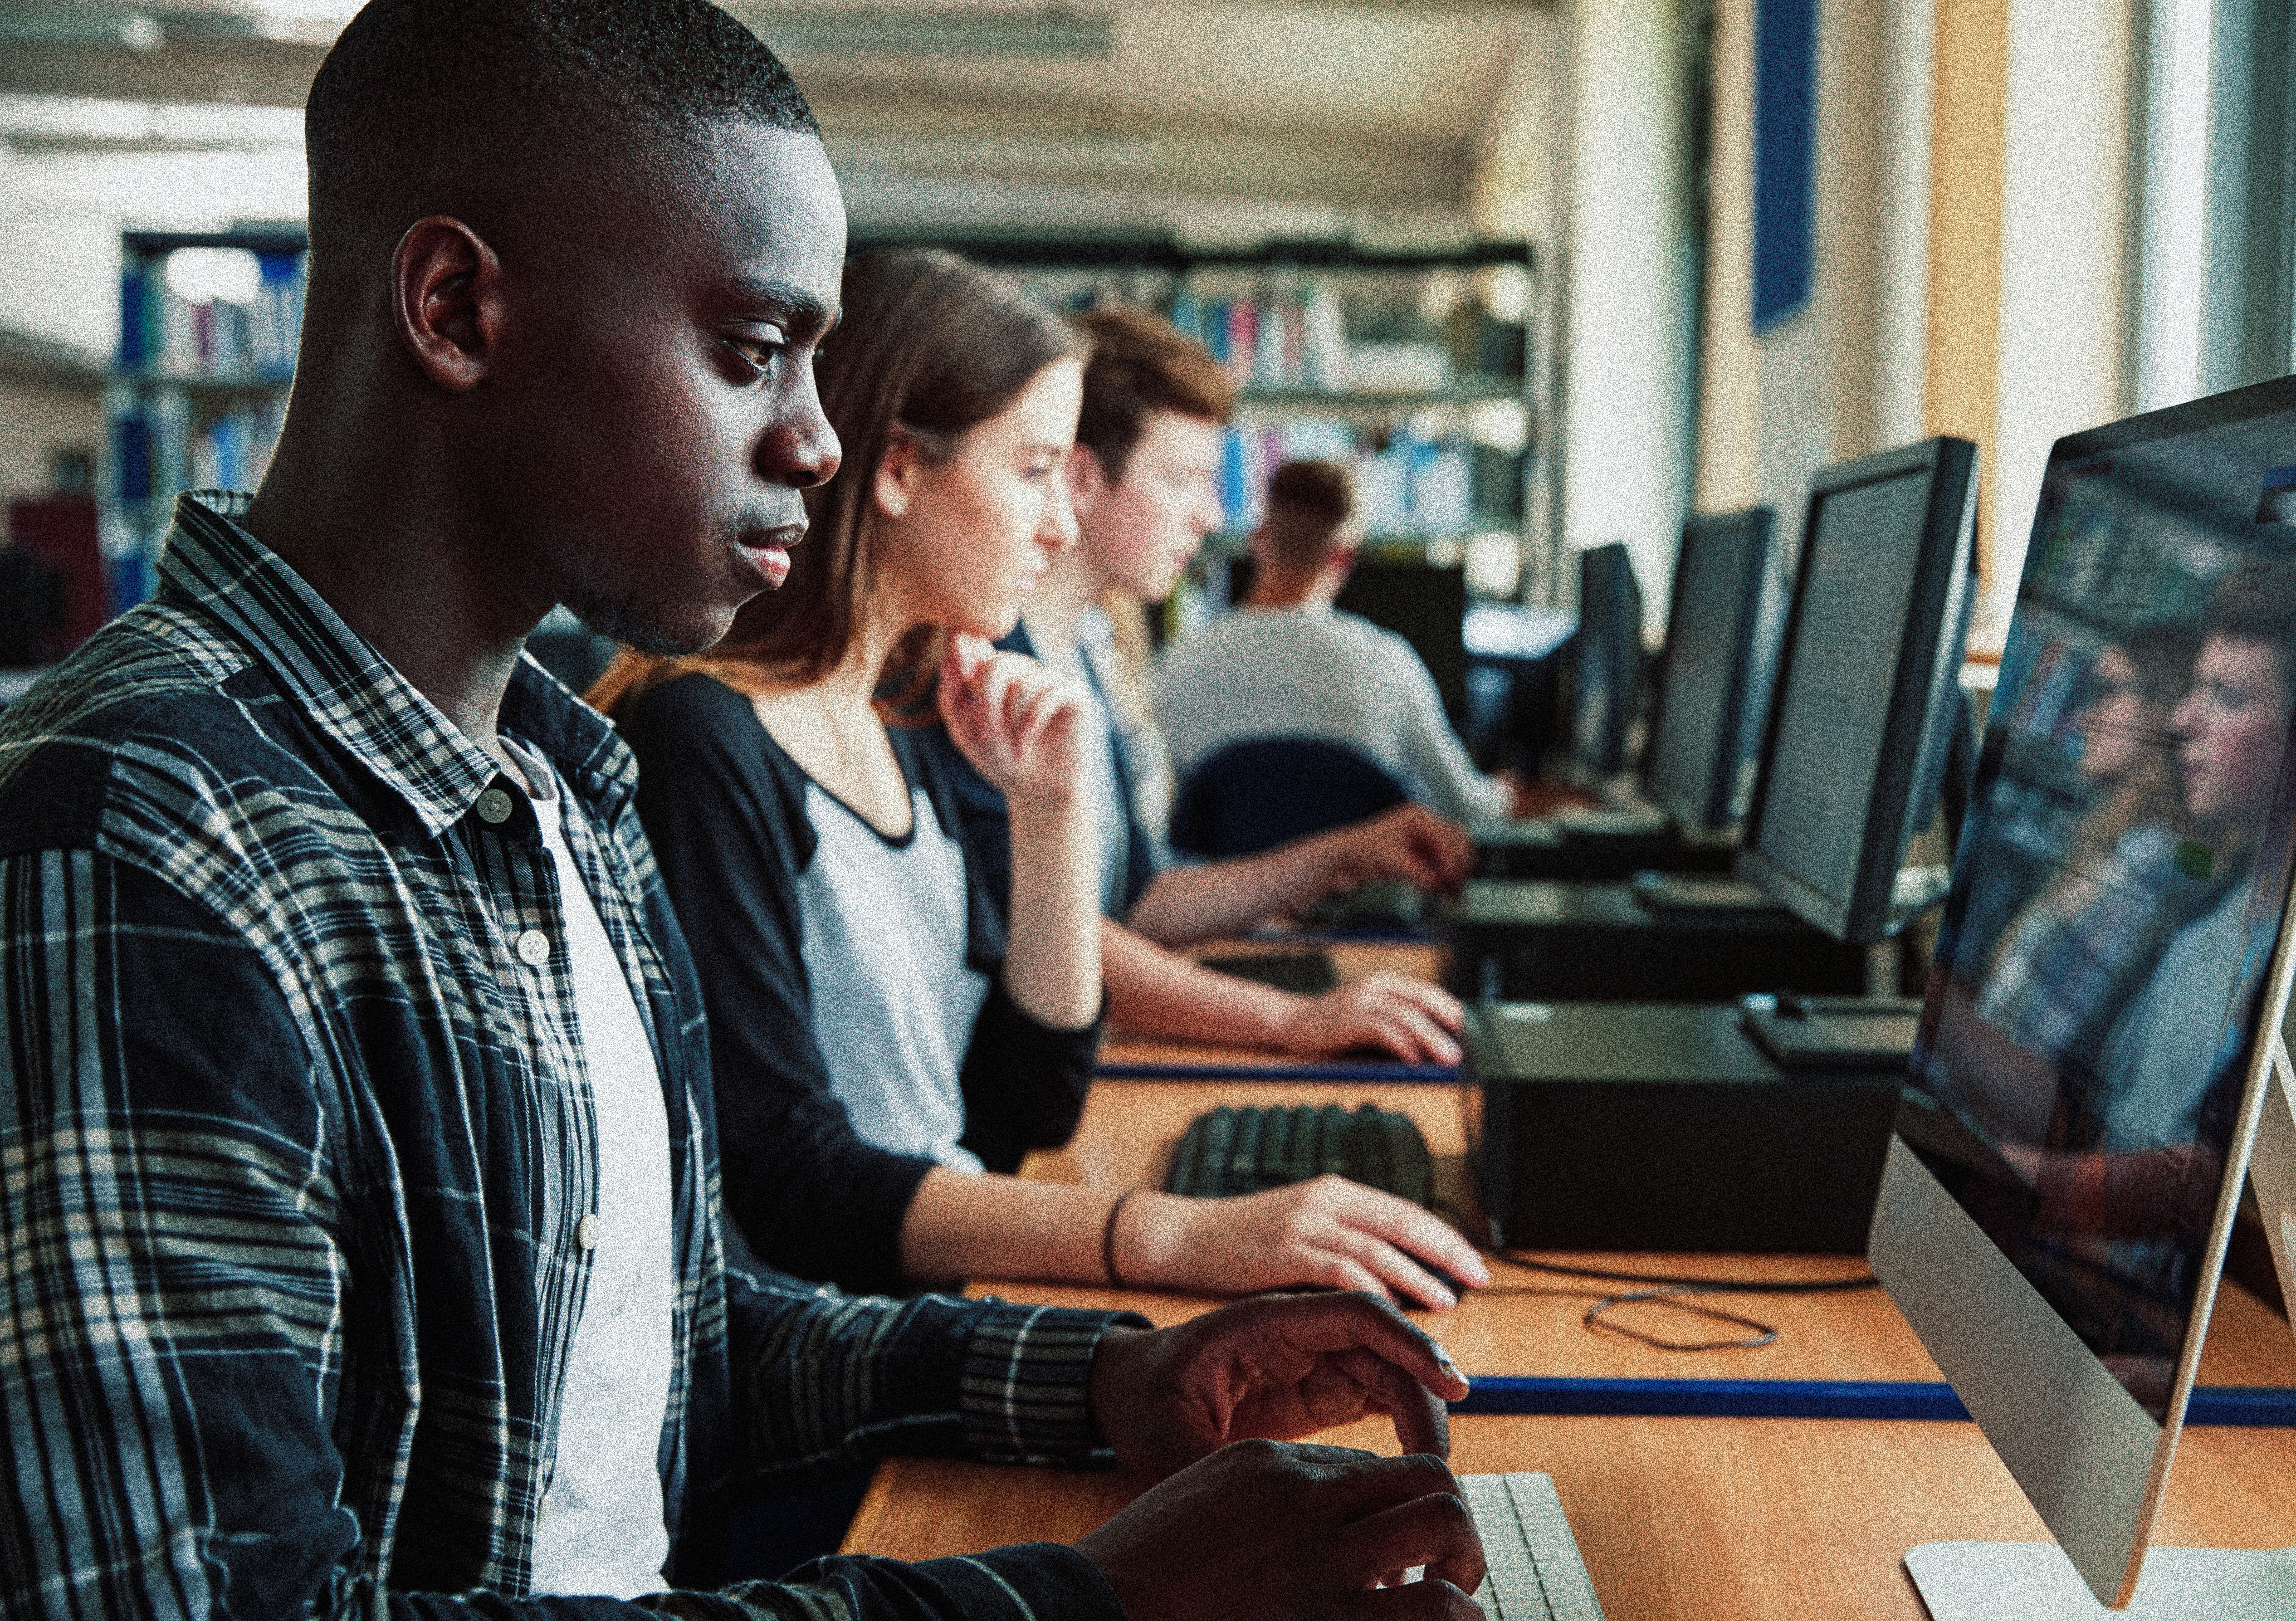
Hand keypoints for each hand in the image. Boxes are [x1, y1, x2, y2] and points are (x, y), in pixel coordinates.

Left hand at [937, 633, 1084, 805]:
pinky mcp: (1073, 693)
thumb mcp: (965, 735)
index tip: (959, 666)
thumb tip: (946, 663)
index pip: (975, 645)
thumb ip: (951, 700)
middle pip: (999, 664)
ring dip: (1013, 722)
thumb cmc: (1001, 760)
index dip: (964, 647)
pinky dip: (1033, 723)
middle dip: (987, 699)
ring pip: (1024, 685)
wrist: (1037, 790)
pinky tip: (1026, 746)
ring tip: (1014, 750)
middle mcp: (1021, 671)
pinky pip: (1050, 695)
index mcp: (992, 675)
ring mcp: (1048, 680)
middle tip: (985, 733)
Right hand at [1076, 1441, 1484, 1620]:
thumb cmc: (1151, 1564)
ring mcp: (1320, 1562)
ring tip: (1449, 1597)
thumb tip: (1346, 1499)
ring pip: (1445, 1526)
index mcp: (1276, 1465)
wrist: (1103, 1610)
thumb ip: (1276, 1491)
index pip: (1379, 1466)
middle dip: (1454, 1522)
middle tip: (1446, 1567)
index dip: (1399, 1507)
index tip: (1393, 1550)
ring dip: (1462, 1564)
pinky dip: (1452, 1614)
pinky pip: (1430, 1608)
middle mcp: (1309, 1501)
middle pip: (1432, 1479)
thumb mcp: (1212, 1496)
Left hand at [1086, 1290, 1470, 1476]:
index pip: (1356, 1313)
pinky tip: (1408, 1470)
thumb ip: (1215, 1470)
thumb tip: (1261, 1520)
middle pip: (1386, 1345)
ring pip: (1389, 1372)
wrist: (1124, 1393)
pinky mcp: (1317, 1390)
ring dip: (1417, 1413)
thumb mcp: (1165, 1439)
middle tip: (1437, 1463)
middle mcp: (1299, 1333)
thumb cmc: (1141, 1400)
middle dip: (1423, 1393)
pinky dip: (1401, 1426)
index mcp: (1265, 1323)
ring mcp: (1312, 1359)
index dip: (1411, 1341)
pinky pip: (1376, 1396)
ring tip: (1427, 1475)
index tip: (1451, 1383)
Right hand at [1128, 1179, 1489, 1308]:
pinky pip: (1340, 1270)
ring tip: (1446, 1301)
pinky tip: (1389, 1309)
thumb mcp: (1301, 1229)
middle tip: (1479, 1279)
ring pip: (1378, 1248)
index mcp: (1334, 1192)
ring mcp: (1304, 1224)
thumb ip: (1342, 1244)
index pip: (1404, 1211)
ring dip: (1417, 1276)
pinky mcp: (1284, 1252)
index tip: (1474, 1264)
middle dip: (1446, 1252)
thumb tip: (1392, 1279)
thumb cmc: (1242, 1240)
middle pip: (1403, 1222)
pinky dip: (1369, 1288)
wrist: (1184, 1236)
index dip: (1444, 1238)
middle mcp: (1325, 1201)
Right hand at [1278, 973, 1464, 1064]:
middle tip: (1464, 1051)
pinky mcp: (1347, 1019)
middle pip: (1421, 1002)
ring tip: (1447, 1059)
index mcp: (1384, 983)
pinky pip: (1382, 1029)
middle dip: (1447, 1027)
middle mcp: (1375, 986)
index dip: (1451, 1012)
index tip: (1469, 1035)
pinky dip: (1402, 1044)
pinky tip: (1414, 1059)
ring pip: (1406, 1015)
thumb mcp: (1370, 1017)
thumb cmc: (1334, 1025)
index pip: (1428, 993)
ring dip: (1431, 1038)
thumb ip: (1397, 1023)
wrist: (1289, 1021)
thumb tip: (1438, 1045)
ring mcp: (1360, 1000)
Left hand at [1320, 805, 1472, 897]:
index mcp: (1418, 817)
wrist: (1349, 858)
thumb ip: (1414, 871)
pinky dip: (1450, 879)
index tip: (1451, 878)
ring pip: (1456, 853)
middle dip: (1461, 862)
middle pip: (1459, 840)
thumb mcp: (1390, 861)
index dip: (1451, 857)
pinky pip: (1446, 866)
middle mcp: (1427, 825)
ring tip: (1456, 893)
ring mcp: (1427, 840)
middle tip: (1457, 884)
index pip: (1446, 835)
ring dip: (1459, 872)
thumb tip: (1436, 884)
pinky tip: (1452, 895)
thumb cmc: (1364, 852)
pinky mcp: (1426, 856)